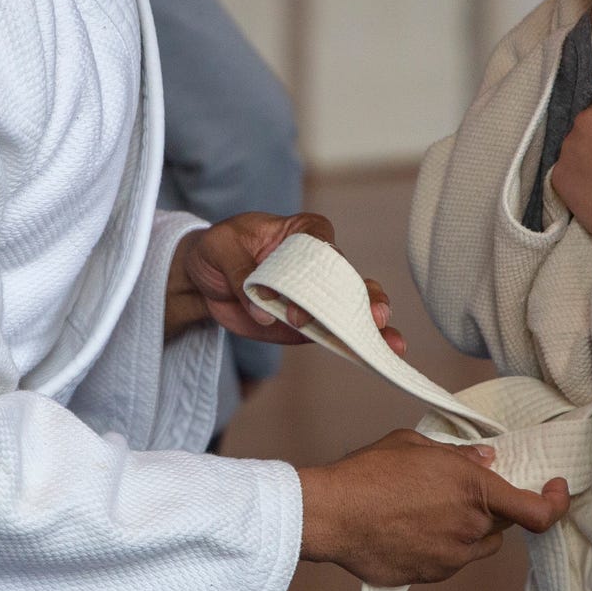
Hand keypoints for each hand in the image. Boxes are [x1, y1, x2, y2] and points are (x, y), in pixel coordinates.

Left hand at [165, 212, 403, 353]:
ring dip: (369, 327)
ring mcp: (313, 297)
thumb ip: (241, 274)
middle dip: (364, 297)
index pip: (321, 238)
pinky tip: (373, 358)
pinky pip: (330, 335)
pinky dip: (350, 347)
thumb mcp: (220, 249)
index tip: (323, 279)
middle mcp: (314, 264)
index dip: (326, 258)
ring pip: (349, 309)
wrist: (203, 280)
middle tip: (374, 317)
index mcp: (300, 232)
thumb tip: (261, 310)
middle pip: (347, 277)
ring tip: (388, 344)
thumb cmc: (217, 250)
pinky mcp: (304, 325)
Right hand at [298, 430, 572, 586]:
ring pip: (479, 545)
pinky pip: (452, 560)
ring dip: (469, 529)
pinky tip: (410, 528)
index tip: (555, 489)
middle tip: (461, 492)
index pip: (538, 512)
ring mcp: (452, 557)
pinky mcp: (431, 575)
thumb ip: (458, 455)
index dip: (556, 503)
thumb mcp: (415, 445)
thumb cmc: (368, 474)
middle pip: (504, 524)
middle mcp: (470, 528)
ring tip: (429, 509)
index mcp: (474, 490)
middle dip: (492, 508)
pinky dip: (442, 545)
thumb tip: (485, 459)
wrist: (331, 515)